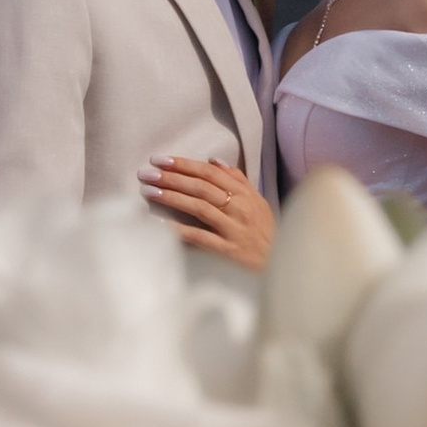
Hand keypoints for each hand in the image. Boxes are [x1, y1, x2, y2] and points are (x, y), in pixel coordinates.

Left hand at [142, 154, 274, 269]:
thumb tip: (213, 160)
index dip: (185, 164)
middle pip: (202, 187)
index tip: (161, 160)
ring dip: (172, 197)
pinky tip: (160, 224)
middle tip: (147, 172)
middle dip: (172, 177)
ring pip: (199, 207)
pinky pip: (200, 237)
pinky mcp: (228, 252)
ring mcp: (234, 230)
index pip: (211, 173)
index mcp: (246, 195)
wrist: (280, 267)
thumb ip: (237, 181)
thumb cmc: (266, 234)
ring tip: (149, 191)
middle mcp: (240, 209)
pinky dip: (179, 230)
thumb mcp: (258, 203)